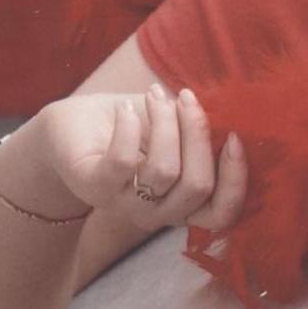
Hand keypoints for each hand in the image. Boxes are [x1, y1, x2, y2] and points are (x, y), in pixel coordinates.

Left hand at [33, 87, 247, 230]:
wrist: (72, 126)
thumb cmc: (131, 126)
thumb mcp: (173, 129)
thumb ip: (201, 132)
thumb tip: (233, 117)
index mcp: (181, 202)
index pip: (221, 214)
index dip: (235, 179)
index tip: (234, 136)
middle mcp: (155, 213)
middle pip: (197, 186)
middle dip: (198, 133)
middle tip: (185, 96)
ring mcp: (123, 204)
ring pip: (164, 171)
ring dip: (165, 122)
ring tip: (153, 94)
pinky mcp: (92, 186)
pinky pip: (123, 162)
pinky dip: (130, 127)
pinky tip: (127, 110)